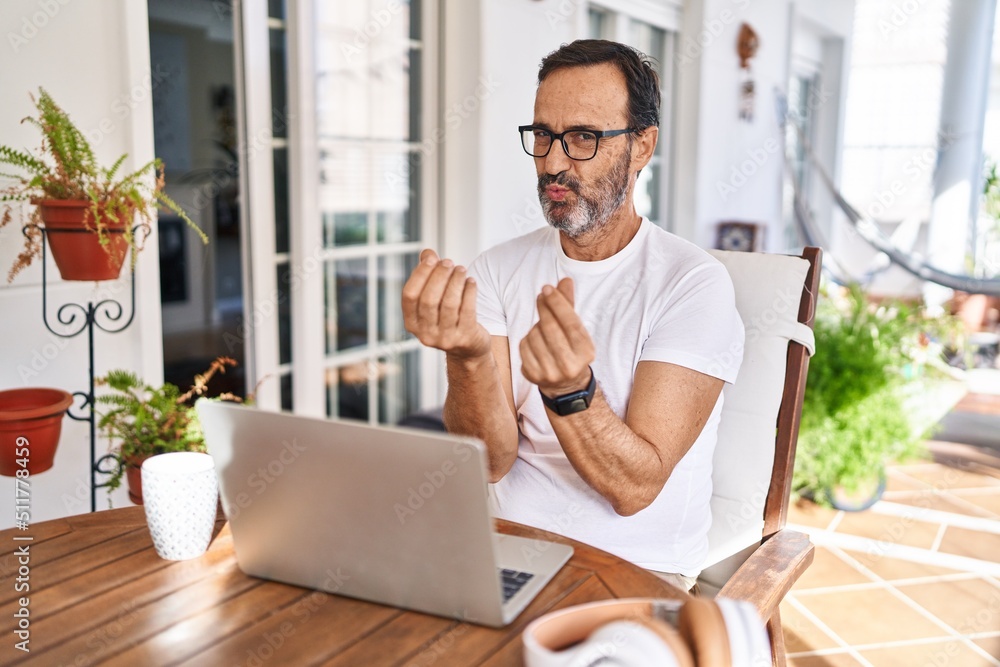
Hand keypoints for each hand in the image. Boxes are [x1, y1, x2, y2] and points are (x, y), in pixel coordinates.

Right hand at [402, 249, 490, 358]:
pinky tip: (471, 281)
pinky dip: (469, 292)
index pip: (409, 295)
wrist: (468, 349)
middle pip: (429, 299)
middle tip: (449, 262)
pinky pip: (468, 310)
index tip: (431, 258)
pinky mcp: (465, 338)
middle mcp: (425, 334)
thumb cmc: (447, 316)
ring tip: (461, 269)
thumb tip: (427, 252)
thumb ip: (428, 275)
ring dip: (456, 282)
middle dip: (439, 276)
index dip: (420, 274)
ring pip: (449, 304)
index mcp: (412, 323)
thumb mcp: (434, 300)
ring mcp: (445, 339)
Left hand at [519, 278, 595, 395]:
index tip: (547, 288)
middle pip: (550, 327)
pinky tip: (534, 339)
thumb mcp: (576, 331)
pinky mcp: (534, 376)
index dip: (557, 302)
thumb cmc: (571, 350)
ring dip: (536, 325)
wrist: (566, 385)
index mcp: (586, 352)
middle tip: (541, 296)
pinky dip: (527, 339)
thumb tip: (565, 280)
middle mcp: (569, 365)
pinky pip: (523, 347)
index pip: (569, 322)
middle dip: (544, 307)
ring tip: (542, 326)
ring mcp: (550, 373)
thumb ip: (569, 306)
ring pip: (534, 336)